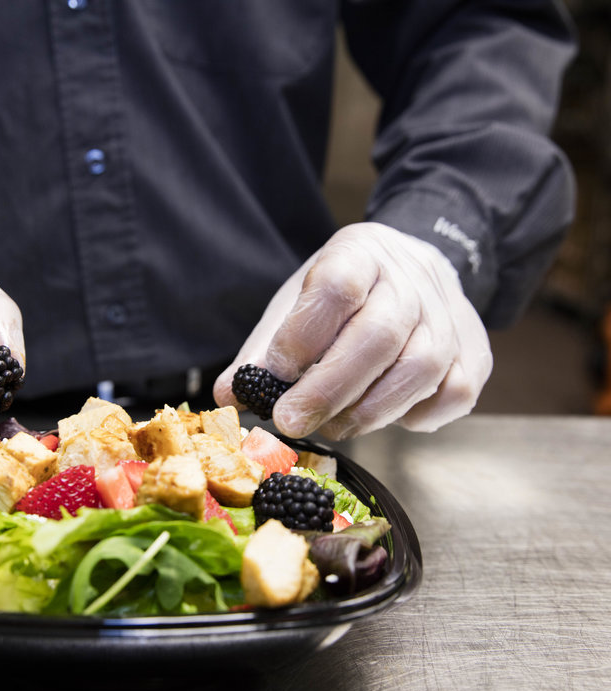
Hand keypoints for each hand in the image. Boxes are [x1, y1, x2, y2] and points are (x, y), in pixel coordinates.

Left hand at [214, 223, 491, 438]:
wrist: (408, 265)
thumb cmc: (343, 290)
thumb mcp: (296, 301)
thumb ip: (262, 349)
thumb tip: (227, 395)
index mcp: (360, 252)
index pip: (337, 287)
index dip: (304, 336)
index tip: (275, 375)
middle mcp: (412, 277)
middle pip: (378, 335)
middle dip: (329, 389)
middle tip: (291, 421)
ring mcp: (450, 312)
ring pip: (421, 367)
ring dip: (370, 410)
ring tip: (333, 426)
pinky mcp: (475, 349)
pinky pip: (456, 391)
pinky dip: (418, 415)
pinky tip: (386, 418)